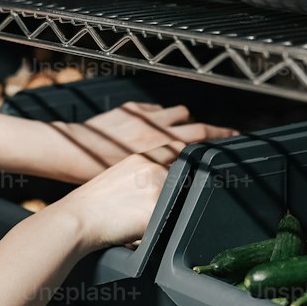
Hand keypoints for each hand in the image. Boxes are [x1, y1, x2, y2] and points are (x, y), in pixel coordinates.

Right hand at [45, 152, 173, 254]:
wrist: (76, 219)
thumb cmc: (90, 203)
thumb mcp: (118, 176)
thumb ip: (142, 174)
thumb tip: (159, 185)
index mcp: (141, 158)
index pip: (177, 149)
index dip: (182, 161)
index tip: (184, 173)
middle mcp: (151, 168)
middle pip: (183, 178)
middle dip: (177, 192)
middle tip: (152, 209)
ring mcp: (156, 187)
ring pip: (179, 200)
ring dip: (169, 211)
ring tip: (140, 219)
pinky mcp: (156, 210)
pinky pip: (169, 222)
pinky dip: (158, 228)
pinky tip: (138, 230)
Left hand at [57, 101, 237, 175]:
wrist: (73, 160)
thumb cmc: (103, 189)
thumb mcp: (140, 196)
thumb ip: (162, 188)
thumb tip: (179, 191)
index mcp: (159, 153)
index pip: (198, 144)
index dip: (218, 143)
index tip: (233, 143)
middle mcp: (155, 132)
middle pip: (196, 126)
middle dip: (215, 130)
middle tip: (229, 133)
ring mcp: (143, 119)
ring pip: (177, 112)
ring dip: (184, 120)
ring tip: (188, 128)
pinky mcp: (130, 111)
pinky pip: (155, 109)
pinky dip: (160, 115)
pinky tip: (157, 124)